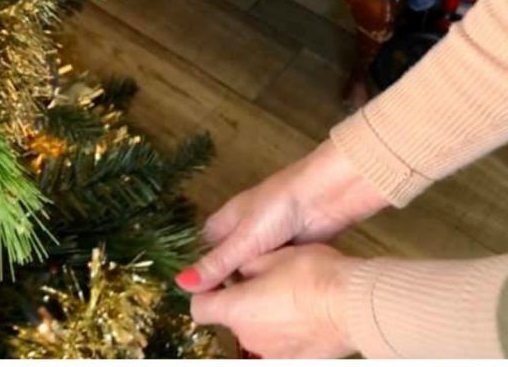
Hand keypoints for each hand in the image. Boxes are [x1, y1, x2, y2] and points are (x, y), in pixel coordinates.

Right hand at [182, 138, 383, 297]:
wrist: (328, 194)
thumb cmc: (279, 209)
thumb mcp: (243, 240)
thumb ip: (215, 264)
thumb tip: (179, 285)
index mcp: (228, 219)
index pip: (204, 246)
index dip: (199, 269)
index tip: (195, 298)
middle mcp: (246, 228)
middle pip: (228, 261)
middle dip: (225, 282)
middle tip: (218, 312)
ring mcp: (269, 237)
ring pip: (251, 267)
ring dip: (249, 283)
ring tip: (240, 312)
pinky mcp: (290, 246)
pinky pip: (273, 268)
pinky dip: (270, 280)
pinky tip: (266, 301)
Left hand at [183, 242, 352, 358]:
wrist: (349, 304)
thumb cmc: (313, 273)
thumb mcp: (281, 254)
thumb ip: (252, 263)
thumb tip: (240, 269)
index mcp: (236, 307)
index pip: (200, 307)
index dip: (208, 293)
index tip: (225, 282)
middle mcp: (245, 335)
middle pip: (235, 318)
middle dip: (248, 302)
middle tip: (276, 282)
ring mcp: (266, 352)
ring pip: (258, 332)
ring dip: (269, 318)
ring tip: (298, 300)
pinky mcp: (289, 361)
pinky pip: (279, 347)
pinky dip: (286, 335)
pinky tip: (307, 320)